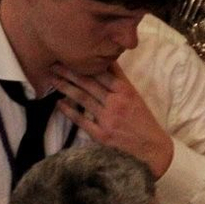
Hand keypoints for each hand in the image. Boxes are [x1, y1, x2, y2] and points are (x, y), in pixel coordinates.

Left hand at [53, 63, 174, 178]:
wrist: (152, 148)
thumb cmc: (142, 121)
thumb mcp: (135, 98)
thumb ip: (119, 84)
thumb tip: (105, 65)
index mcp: (126, 91)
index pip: (102, 72)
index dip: (84, 63)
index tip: (70, 55)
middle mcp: (117, 102)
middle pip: (89, 82)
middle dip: (70, 72)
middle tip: (54, 63)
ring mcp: (108, 118)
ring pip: (83, 98)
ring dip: (65, 87)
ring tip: (52, 79)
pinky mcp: (102, 134)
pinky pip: (81, 120)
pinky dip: (69, 111)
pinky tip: (58, 104)